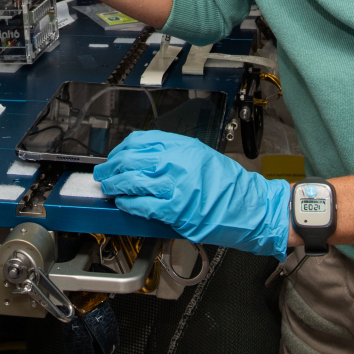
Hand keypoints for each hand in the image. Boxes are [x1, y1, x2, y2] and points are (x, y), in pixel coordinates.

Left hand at [94, 131, 290, 258]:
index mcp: (181, 146)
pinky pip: (142, 205)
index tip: (114, 157)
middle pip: (130, 160)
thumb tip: (141, 156)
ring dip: (115, 185)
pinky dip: (128, 203)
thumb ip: (171, 152)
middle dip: (111, 167)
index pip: (138, 142)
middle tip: (104, 173)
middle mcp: (176, 163)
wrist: (249, 207)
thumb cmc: (226, 184)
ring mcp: (174, 187)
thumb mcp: (198, 154)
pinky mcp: (175, 211)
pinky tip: (123, 203)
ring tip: (109, 187)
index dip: (120, 150)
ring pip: (132, 182)